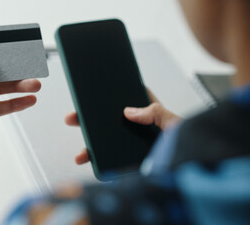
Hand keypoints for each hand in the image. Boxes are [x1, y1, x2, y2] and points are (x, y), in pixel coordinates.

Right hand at [64, 89, 180, 164]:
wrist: (192, 171)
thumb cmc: (189, 143)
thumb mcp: (174, 123)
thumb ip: (155, 113)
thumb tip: (130, 111)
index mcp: (148, 112)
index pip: (124, 98)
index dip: (106, 94)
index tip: (90, 94)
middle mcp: (137, 126)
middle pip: (108, 119)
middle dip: (88, 119)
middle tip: (73, 118)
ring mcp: (131, 142)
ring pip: (106, 140)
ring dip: (89, 144)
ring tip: (81, 152)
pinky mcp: (129, 158)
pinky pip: (110, 157)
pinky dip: (97, 159)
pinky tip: (90, 161)